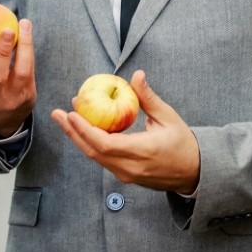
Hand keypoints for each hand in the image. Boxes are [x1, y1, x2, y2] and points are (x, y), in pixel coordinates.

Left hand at [52, 70, 200, 191]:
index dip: (84, 129)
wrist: (194, 172)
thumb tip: (136, 75)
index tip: (71, 112)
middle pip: (92, 151)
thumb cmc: (183, 142)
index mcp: (142, 151)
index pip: (104, 143)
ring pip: (95, 157)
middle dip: (72, 132)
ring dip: (78, 138)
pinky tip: (83, 130)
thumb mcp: (168, 117)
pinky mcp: (125, 177)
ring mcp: (126, 175)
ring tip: (66, 119)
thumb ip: (149, 98)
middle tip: (57, 113)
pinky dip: (90, 144)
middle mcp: (130, 167)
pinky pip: (102, 160)